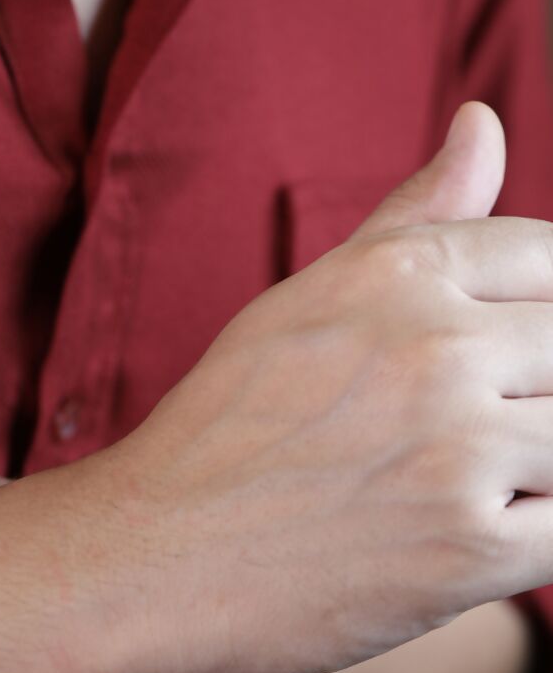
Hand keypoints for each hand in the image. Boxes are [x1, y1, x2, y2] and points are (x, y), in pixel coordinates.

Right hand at [111, 100, 552, 672]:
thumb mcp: (308, 297)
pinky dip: (534, 525)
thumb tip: (482, 120)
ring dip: (531, 461)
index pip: (544, 255)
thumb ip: (413, 214)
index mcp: (394, 274)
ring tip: (451, 477)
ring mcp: (457, 451)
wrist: (158, 550)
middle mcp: (434, 347)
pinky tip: (466, 527)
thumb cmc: (227, 421)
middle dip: (527, 387)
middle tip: (442, 427)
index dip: (529, 310)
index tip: (482, 360)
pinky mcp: (471, 552)